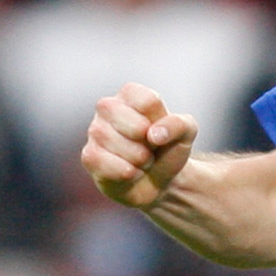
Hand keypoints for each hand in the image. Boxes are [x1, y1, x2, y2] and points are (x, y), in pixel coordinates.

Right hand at [81, 83, 199, 209]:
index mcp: (132, 95)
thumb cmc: (168, 149)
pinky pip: (101, 161)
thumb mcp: (186, 132)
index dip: (162, 122)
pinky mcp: (89, 156)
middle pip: (129, 121)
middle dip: (147, 141)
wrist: (159, 181)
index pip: (148, 101)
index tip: (162, 131)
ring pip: (111, 140)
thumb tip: (154, 134)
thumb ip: (179, 124)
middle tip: (152, 147)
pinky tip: (131, 172)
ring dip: (139, 158)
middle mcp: (108, 107)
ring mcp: (95, 131)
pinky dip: (126, 172)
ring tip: (143, 160)